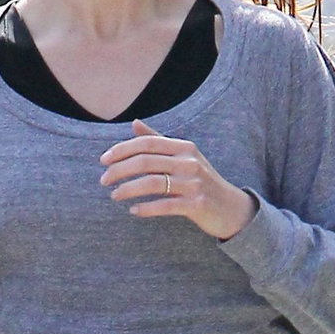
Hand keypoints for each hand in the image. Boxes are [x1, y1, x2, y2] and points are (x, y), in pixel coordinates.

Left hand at [99, 120, 257, 240]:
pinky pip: (164, 205)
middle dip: (119, 170)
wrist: (231, 208)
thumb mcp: (184, 157)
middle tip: (103, 181)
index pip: (146, 143)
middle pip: (145, 162)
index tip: (103, 160)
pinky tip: (133, 210)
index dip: (122, 150)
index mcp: (184, 147)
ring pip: (151, 183)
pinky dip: (145, 208)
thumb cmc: (201, 181)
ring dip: (128, 189)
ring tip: (114, 196)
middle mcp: (189, 162)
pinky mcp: (196, 205)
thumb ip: (159, 140)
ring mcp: (193, 183)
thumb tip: (134, 123)